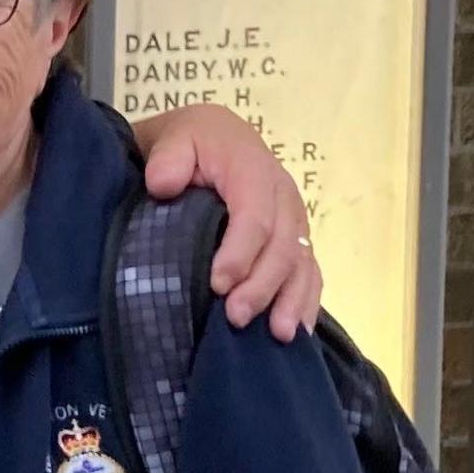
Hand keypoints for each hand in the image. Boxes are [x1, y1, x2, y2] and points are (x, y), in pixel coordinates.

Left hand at [127, 103, 320, 339]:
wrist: (211, 137)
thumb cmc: (191, 143)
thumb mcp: (174, 139)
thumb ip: (168, 158)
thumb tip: (164, 184)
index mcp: (254, 171)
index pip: (255, 216)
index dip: (241, 253)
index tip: (217, 284)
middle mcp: (284, 196)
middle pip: (283, 246)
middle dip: (262, 286)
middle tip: (235, 318)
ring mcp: (294, 219)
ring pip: (301, 263)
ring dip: (291, 300)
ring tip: (276, 335)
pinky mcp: (296, 239)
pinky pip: (309, 271)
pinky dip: (306, 301)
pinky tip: (296, 331)